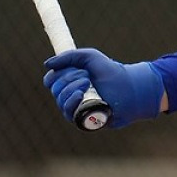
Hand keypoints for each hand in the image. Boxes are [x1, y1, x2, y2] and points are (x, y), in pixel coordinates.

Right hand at [43, 48, 163, 127]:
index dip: (55, 74)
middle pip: (55, 88)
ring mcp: (76, 108)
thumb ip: (68, 57)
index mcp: (71, 81)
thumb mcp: (90, 57)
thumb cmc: (111, 72)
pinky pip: (68, 112)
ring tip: (88, 83)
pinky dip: (71, 101)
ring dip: (72, 87)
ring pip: (60, 99)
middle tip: (87, 75)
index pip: (50, 80)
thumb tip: (46, 64)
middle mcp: (71, 96)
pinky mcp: (82, 120)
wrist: (130, 88)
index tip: (70, 68)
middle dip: (69, 78)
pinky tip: (80, 94)